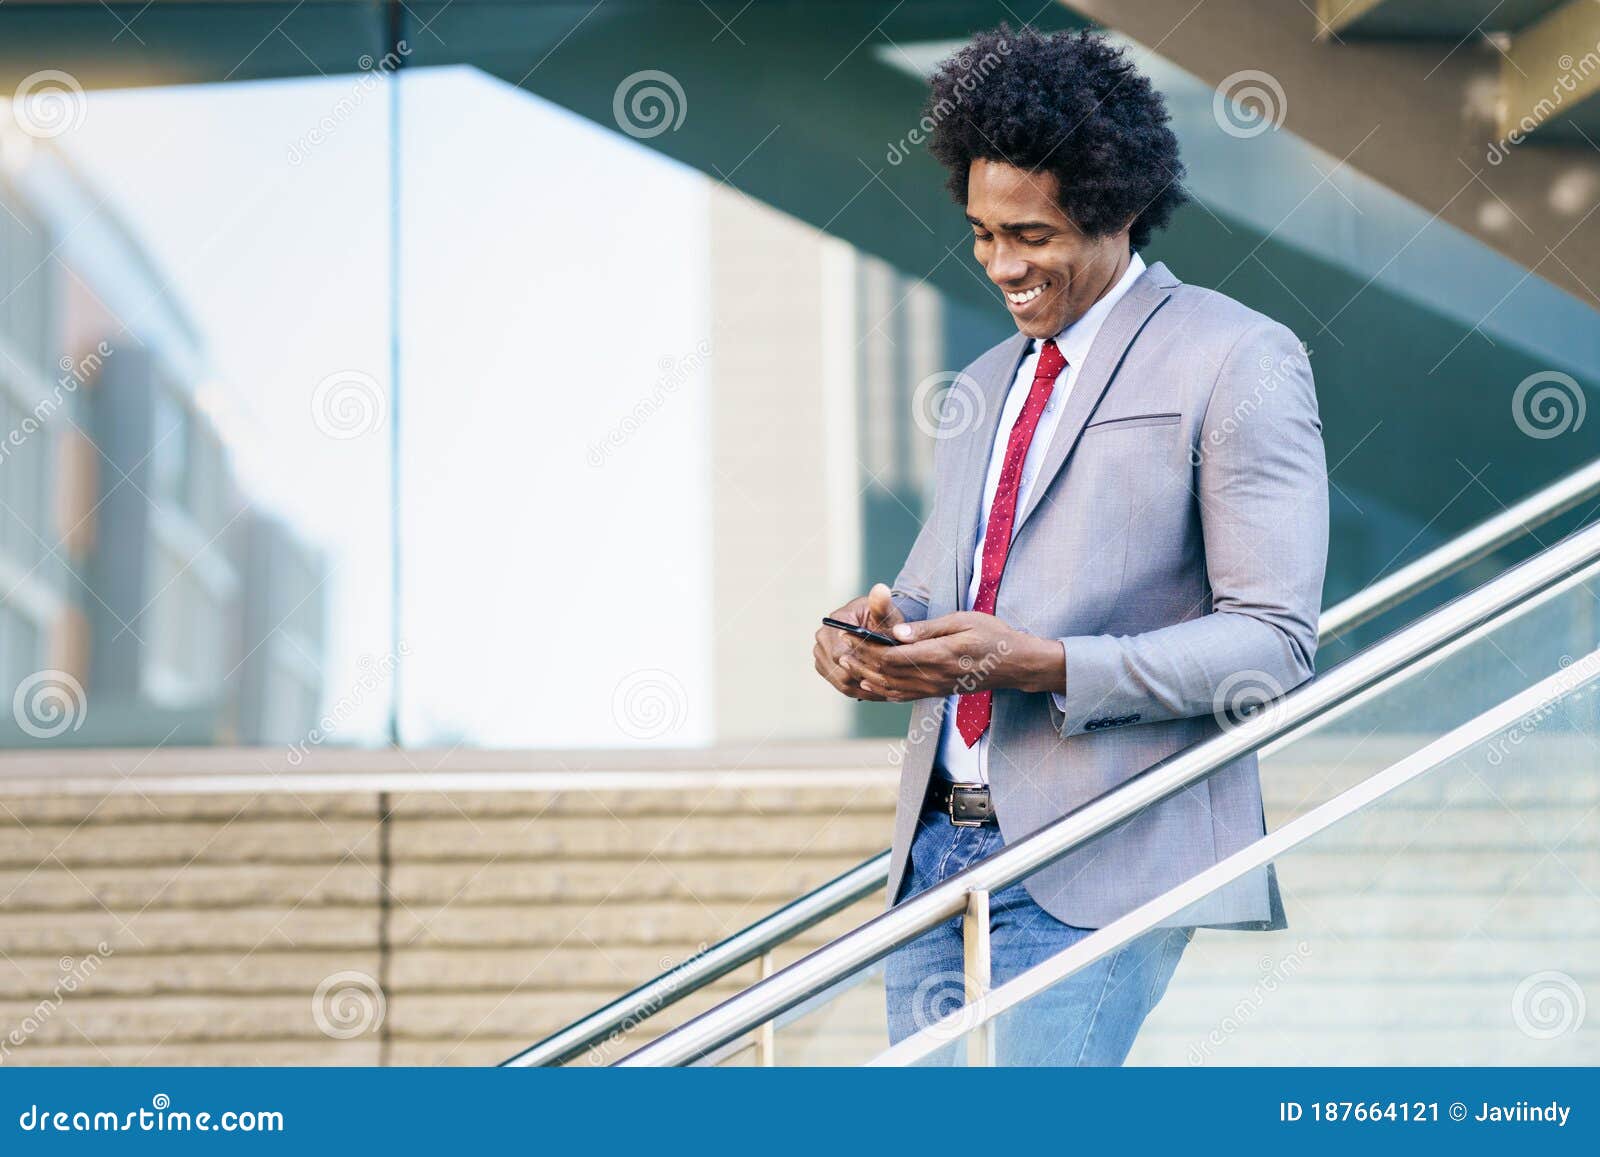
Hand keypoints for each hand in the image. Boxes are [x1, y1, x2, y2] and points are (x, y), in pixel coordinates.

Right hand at [813, 583, 904, 700]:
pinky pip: (840, 684)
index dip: (862, 667)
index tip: (885, 676)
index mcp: (834, 622)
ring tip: (887, 693)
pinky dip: (859, 690)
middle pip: (839, 671)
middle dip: (864, 680)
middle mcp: (822, 637)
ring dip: (863, 689)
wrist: (876, 624)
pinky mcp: (825, 666)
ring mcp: (820, 653)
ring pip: (840, 681)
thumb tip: (881, 590)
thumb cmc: (883, 618)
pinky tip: (879, 693)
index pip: (841, 654)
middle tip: (889, 689)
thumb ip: (883, 606)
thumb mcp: (886, 613)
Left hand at [840, 611, 1064, 701]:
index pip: (892, 656)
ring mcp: (934, 688)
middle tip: (840, 649)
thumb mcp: (962, 621)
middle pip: (887, 673)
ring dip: (867, 676)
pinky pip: (904, 695)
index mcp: (938, 656)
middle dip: (861, 661)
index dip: (867, 647)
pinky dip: (883, 691)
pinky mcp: (936, 692)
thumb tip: (896, 633)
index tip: (850, 635)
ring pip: (892, 687)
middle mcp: (933, 677)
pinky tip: (870, 684)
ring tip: (848, 664)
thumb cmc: (992, 635)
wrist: (1014, 664)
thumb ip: (927, 629)